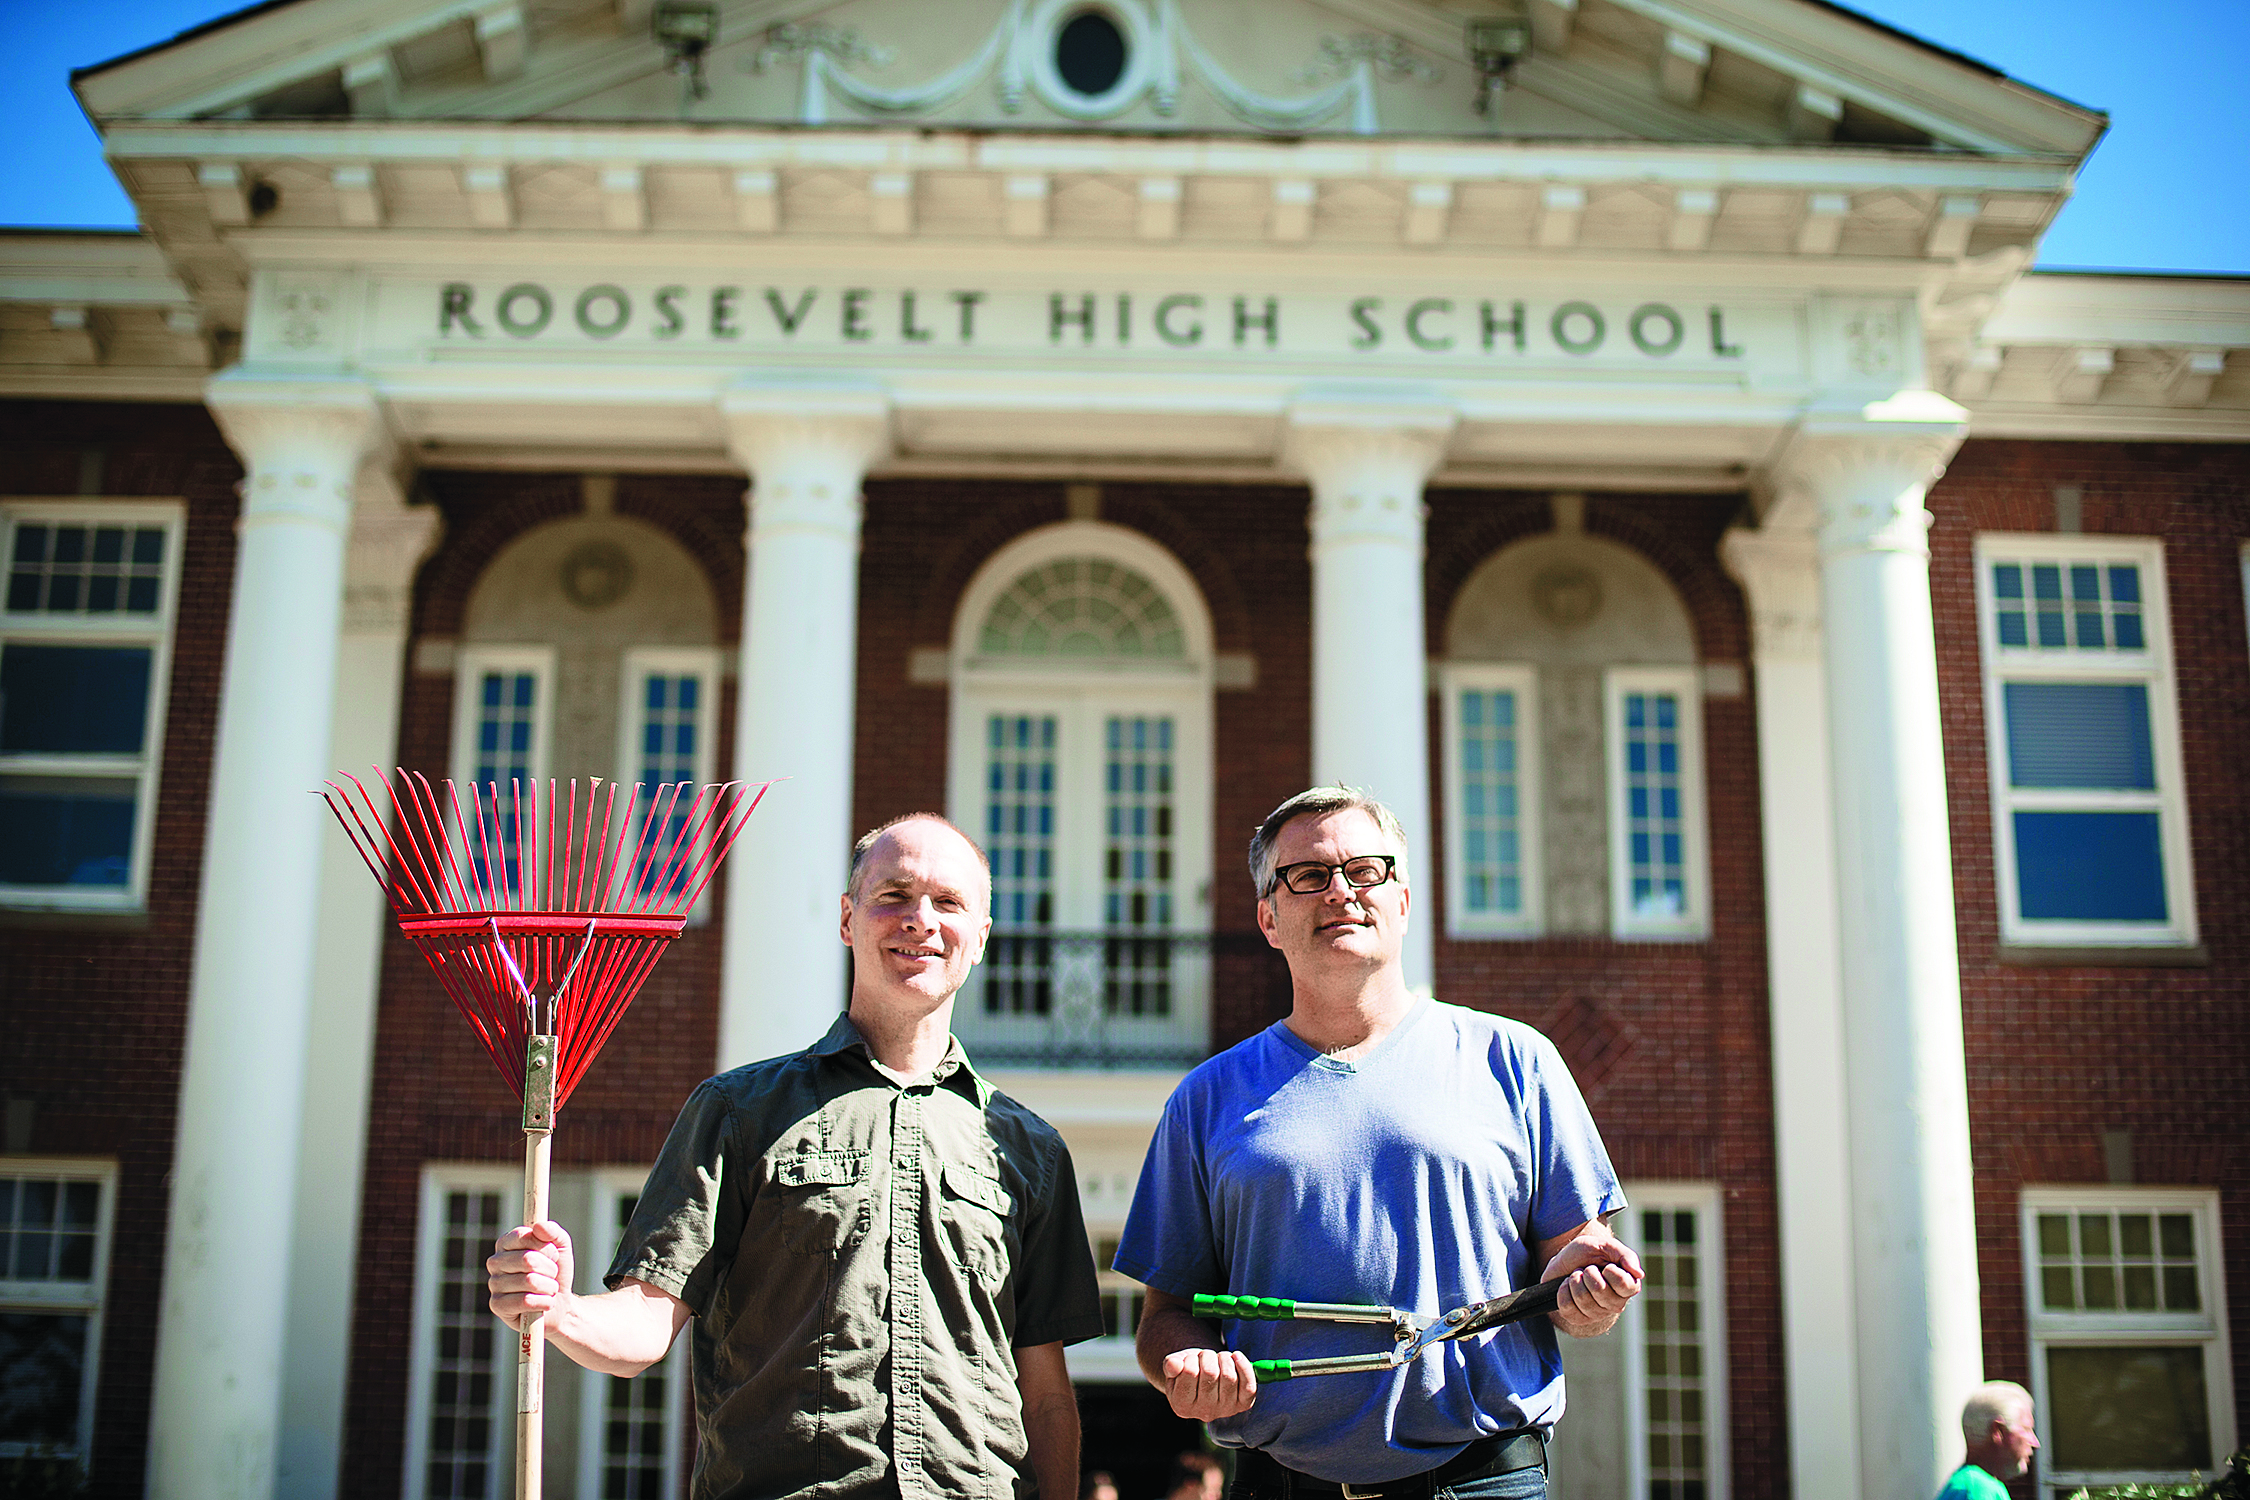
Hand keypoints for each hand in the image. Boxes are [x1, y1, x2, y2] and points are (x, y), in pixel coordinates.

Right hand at [488, 1219, 575, 1331]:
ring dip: (549, 1287)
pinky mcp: (497, 1306)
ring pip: (529, 1281)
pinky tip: (546, 1303)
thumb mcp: (561, 1247)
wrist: (560, 1303)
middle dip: (550, 1269)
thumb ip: (553, 1232)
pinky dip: (544, 1302)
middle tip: (552, 1275)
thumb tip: (539, 1226)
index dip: (545, 1246)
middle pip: (528, 1259)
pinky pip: (525, 1301)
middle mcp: (495, 1262)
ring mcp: (494, 1284)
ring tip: (549, 1289)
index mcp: (506, 1243)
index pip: (523, 1236)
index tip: (553, 1254)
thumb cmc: (556, 1272)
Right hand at [1158, 1346, 1258, 1419]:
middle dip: (1208, 1356)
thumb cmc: (1188, 1370)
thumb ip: (1171, 1365)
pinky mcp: (1243, 1404)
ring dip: (1224, 1358)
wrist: (1206, 1379)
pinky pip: (1249, 1386)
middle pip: (1211, 1373)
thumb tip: (1174, 1364)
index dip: (1191, 1358)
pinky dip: (1244, 1366)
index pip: (1189, 1372)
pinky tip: (1236, 1356)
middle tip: (1205, 1356)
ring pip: (1229, 1377)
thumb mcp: (1175, 1366)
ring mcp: (1225, 1410)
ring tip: (1218, 1357)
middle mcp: (1204, 1413)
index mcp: (1182, 1405)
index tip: (1190, 1359)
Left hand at [1540, 1223, 1643, 1337]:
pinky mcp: (1578, 1319)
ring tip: (1577, 1277)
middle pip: (1599, 1290)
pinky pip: (1567, 1307)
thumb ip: (1626, 1256)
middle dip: (1588, 1273)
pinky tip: (1567, 1287)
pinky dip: (1563, 1291)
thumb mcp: (1606, 1246)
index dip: (1610, 1271)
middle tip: (1587, 1270)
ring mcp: (1596, 1314)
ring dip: (1574, 1280)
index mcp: (1628, 1287)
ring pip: (1582, 1298)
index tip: (1605, 1266)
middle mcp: (1615, 1304)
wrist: (1565, 1261)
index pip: (1624, 1284)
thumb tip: (1639, 1274)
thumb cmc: (1588, 1254)